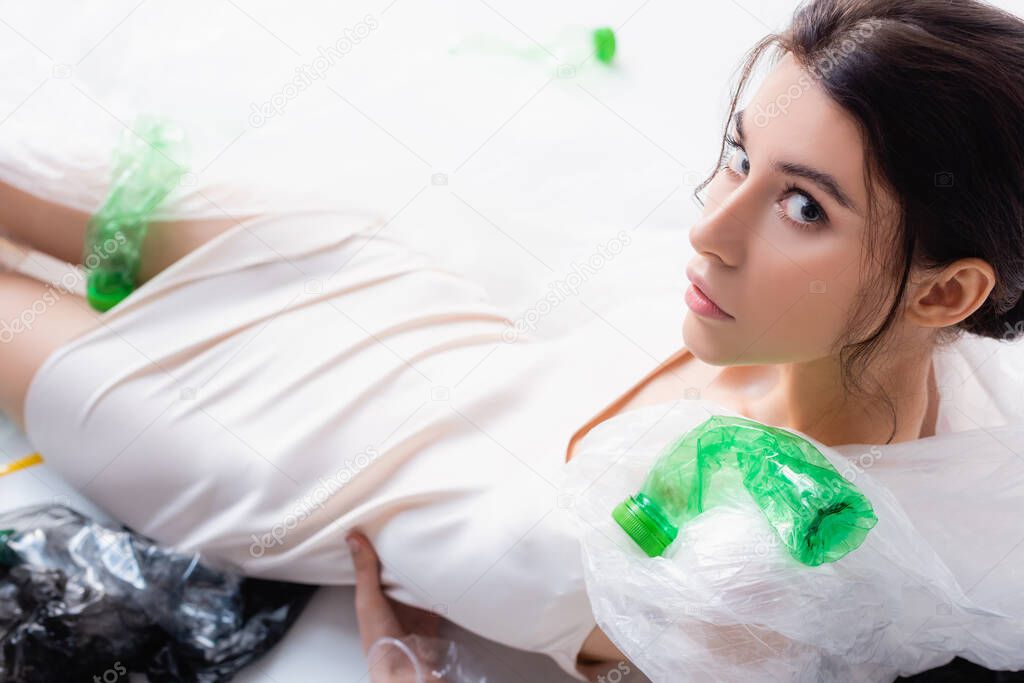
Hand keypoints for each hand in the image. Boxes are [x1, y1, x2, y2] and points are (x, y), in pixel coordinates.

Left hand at [347, 530, 445, 681]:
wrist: (405, 665)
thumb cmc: (379, 637)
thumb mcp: (368, 599)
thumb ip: (364, 569)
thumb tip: (352, 536)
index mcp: (374, 592)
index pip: (378, 561)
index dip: (382, 542)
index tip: (390, 519)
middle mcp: (393, 596)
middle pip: (401, 568)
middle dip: (408, 551)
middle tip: (417, 524)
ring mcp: (413, 604)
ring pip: (419, 578)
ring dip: (426, 565)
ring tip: (434, 539)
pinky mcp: (431, 612)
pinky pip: (437, 592)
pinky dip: (442, 582)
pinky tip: (447, 567)